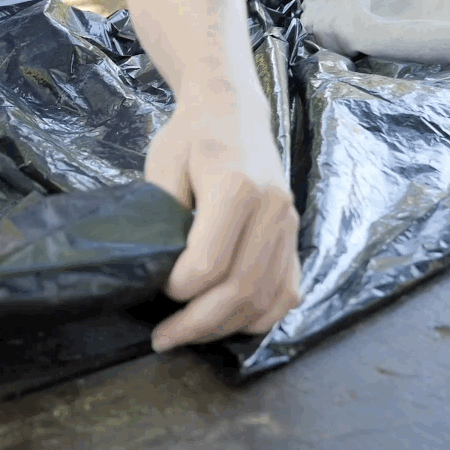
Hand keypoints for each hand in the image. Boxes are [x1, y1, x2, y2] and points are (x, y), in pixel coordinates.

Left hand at [146, 100, 300, 351]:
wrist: (232, 111)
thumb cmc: (190, 136)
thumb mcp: (162, 166)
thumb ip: (162, 216)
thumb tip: (156, 269)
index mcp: (236, 189)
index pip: (208, 265)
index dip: (176, 289)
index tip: (154, 287)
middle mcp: (272, 211)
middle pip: (239, 290)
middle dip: (196, 324)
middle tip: (163, 338)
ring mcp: (289, 226)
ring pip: (265, 299)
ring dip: (224, 327)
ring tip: (188, 335)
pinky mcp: (295, 237)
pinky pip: (286, 292)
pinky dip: (259, 318)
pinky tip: (227, 324)